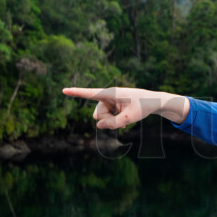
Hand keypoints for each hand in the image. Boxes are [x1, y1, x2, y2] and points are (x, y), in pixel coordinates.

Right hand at [62, 87, 188, 128]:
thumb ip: (114, 124)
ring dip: (112, 121)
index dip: (76, 92)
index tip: (64, 90)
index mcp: (111, 93)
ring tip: (126, 118)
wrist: (153, 102)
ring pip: (101, 117)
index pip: (91, 93)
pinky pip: (105, 118)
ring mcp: (109, 101)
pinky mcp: (111, 105)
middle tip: (124, 118)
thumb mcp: (130, 118)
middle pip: (98, 114)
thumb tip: (97, 126)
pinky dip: (113, 122)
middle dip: (108, 121)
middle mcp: (107, 96)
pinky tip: (124, 123)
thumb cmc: (143, 107)